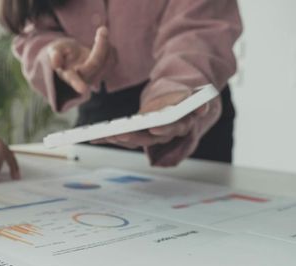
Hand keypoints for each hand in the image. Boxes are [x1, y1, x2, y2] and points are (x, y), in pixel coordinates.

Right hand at [48, 26, 109, 93]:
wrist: (71, 55)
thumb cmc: (61, 52)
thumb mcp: (54, 50)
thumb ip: (54, 55)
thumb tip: (55, 63)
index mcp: (69, 75)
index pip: (73, 80)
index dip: (77, 84)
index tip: (83, 90)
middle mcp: (83, 79)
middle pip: (96, 62)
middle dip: (101, 45)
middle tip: (102, 29)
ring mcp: (95, 78)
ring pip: (108, 61)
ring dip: (106, 44)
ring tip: (100, 33)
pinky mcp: (105, 74)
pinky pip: (113, 60)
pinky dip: (111, 48)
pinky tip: (104, 42)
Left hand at [91, 91, 221, 165]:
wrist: (179, 95)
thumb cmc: (185, 93)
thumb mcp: (195, 93)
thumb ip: (199, 100)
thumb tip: (203, 108)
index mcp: (182, 124)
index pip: (174, 129)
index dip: (163, 130)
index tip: (153, 129)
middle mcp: (166, 134)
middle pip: (149, 139)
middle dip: (132, 137)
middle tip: (117, 133)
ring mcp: (151, 136)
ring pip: (134, 141)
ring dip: (118, 139)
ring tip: (101, 135)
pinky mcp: (138, 135)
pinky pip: (123, 139)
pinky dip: (108, 138)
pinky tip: (93, 138)